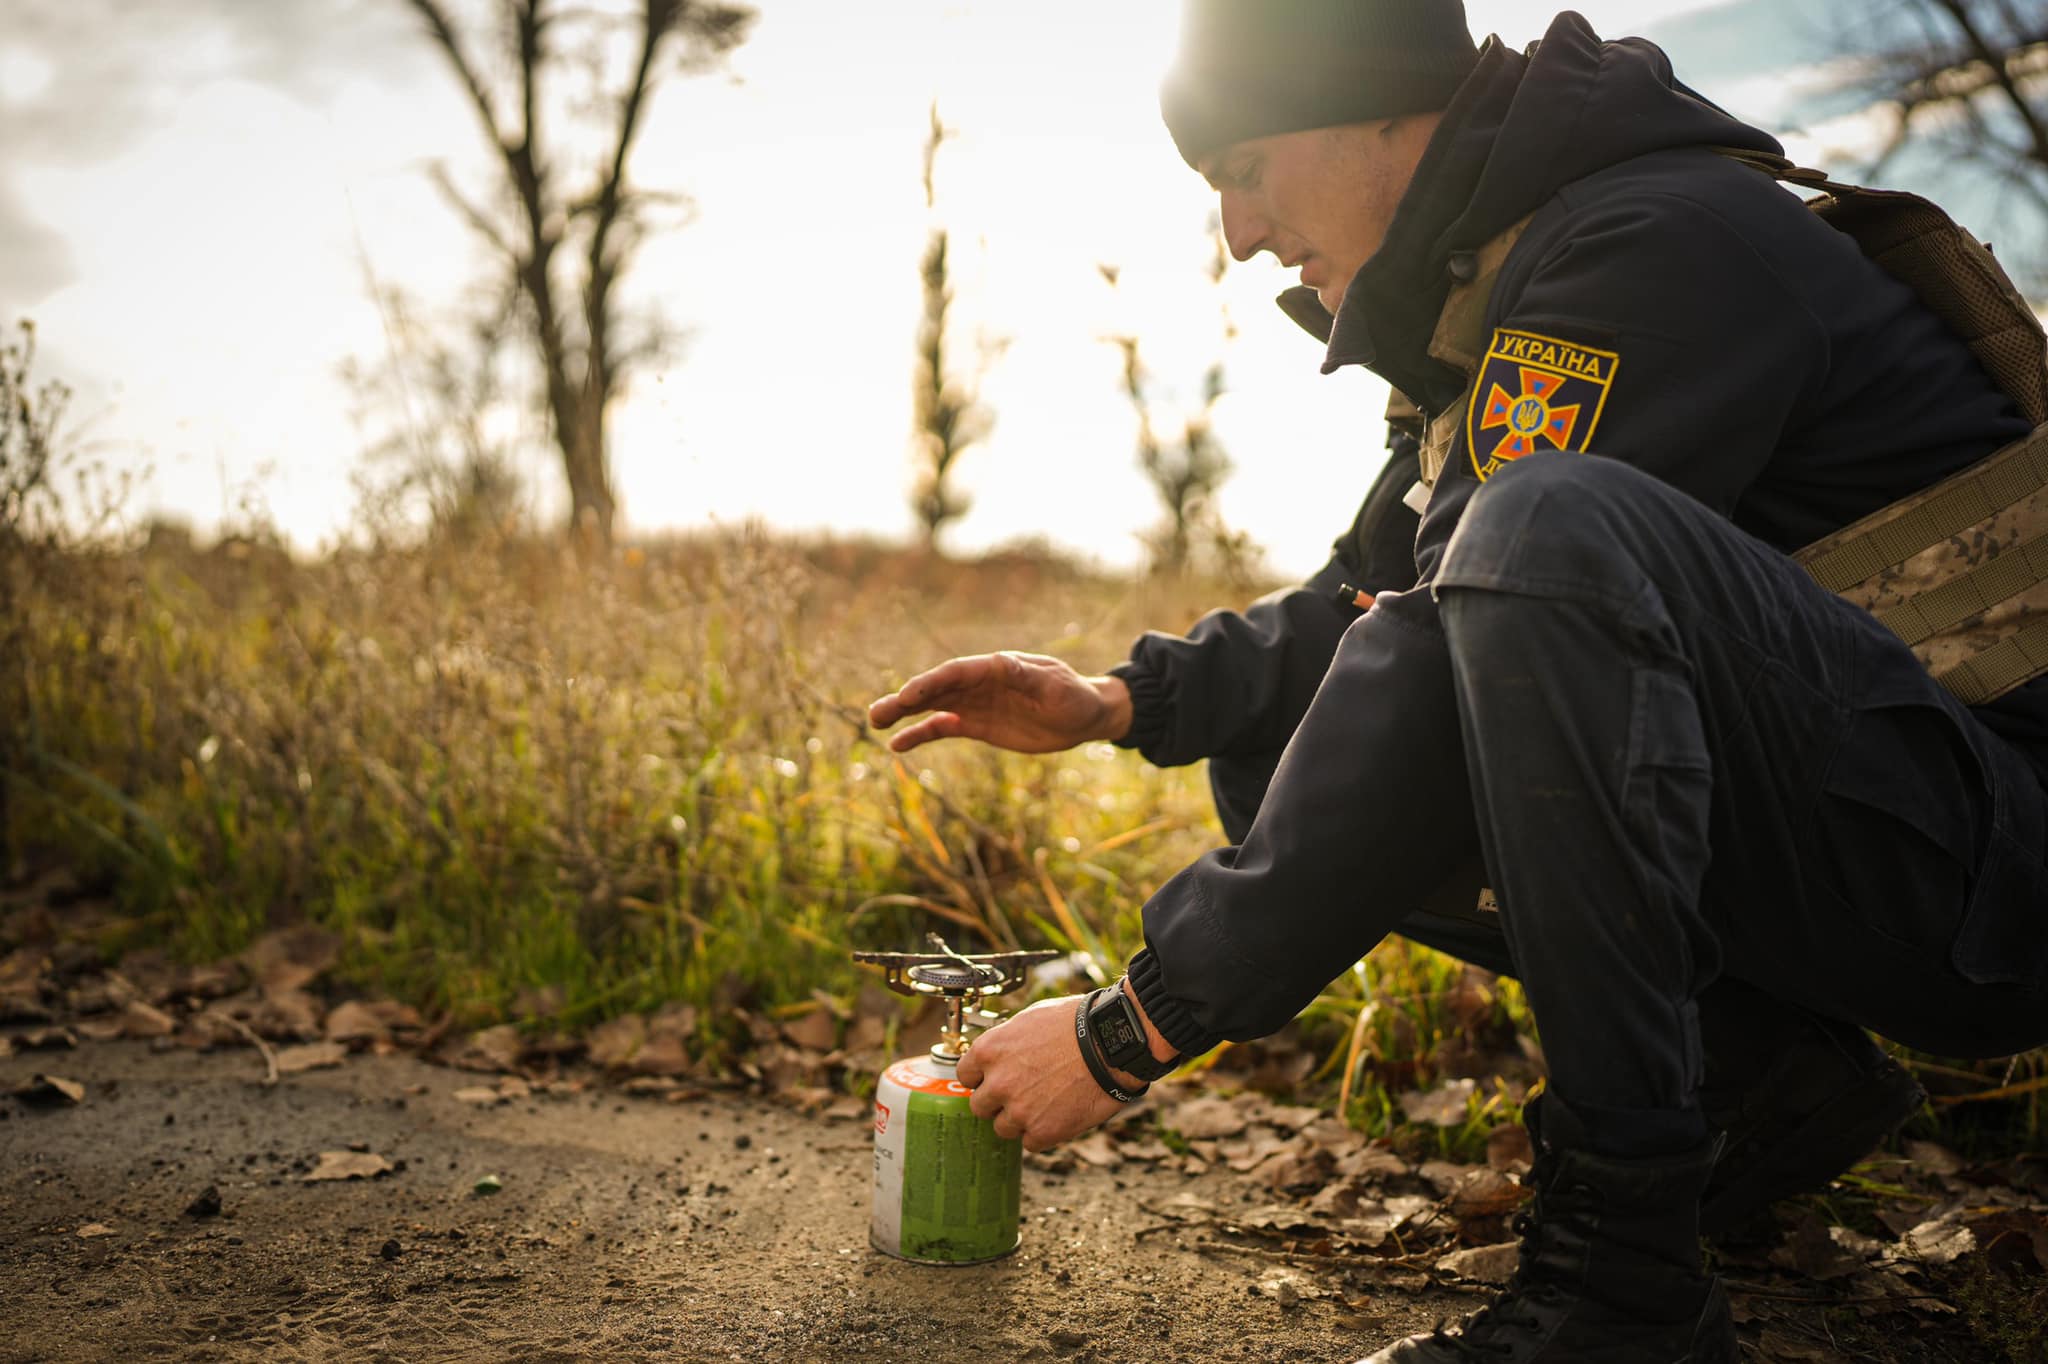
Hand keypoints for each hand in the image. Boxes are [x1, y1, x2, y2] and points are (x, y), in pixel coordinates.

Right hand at [867, 652, 1130, 754]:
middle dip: (905, 700)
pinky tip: (898, 746)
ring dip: (904, 715)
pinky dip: (921, 735)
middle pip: (935, 689)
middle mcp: (979, 683)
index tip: (907, 696)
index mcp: (995, 667)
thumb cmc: (1075, 695)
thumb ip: (1026, 676)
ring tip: (876, 723)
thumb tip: (999, 662)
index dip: (930, 683)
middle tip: (876, 714)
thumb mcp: (1054, 686)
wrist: (1085, 716)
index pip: (955, 673)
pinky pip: (942, 729)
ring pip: (932, 708)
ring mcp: (975, 704)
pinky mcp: (977, 725)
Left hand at [955, 996, 1127, 1151]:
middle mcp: (997, 1083)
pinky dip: (1043, 1132)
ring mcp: (1018, 1110)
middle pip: (980, 1106)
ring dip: (1019, 1120)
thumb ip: (1006, 1043)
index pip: (965, 1076)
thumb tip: (998, 1056)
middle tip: (1023, 1092)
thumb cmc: (1076, 1023)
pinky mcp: (1042, 1132)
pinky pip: (1030, 1142)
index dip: (982, 1078)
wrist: (1111, 1044)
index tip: (995, 1078)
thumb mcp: (1030, 1019)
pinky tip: (1060, 1113)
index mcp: (989, 1051)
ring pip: (1003, 1127)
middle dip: (998, 1101)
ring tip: (1046, 1102)